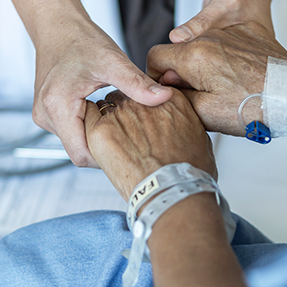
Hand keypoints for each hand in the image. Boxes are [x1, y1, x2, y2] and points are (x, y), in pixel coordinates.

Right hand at [32, 20, 172, 166]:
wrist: (58, 26)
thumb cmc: (82, 40)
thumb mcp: (113, 61)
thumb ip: (137, 83)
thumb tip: (164, 97)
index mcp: (57, 105)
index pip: (82, 154)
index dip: (108, 156)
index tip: (132, 147)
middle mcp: (45, 115)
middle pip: (79, 151)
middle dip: (105, 147)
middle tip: (132, 135)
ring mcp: (44, 116)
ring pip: (76, 142)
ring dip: (97, 136)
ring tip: (119, 121)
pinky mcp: (48, 114)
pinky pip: (72, 131)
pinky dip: (89, 127)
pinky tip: (105, 114)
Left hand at [84, 89, 215, 200]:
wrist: (172, 191)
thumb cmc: (188, 172)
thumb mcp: (198, 139)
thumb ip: (183, 123)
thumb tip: (177, 128)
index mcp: (170, 98)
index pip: (148, 94)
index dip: (145, 110)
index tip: (145, 125)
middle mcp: (144, 100)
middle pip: (125, 99)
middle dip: (125, 115)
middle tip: (129, 139)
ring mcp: (122, 113)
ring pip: (105, 109)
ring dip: (108, 123)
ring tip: (115, 147)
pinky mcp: (102, 129)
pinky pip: (88, 121)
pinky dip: (89, 131)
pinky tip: (100, 146)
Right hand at [149, 22, 286, 151]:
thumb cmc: (254, 109)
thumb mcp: (206, 113)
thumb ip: (178, 97)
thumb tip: (167, 88)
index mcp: (195, 55)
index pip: (155, 57)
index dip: (156, 77)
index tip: (169, 92)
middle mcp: (210, 37)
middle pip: (179, 51)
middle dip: (181, 72)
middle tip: (198, 97)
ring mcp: (231, 32)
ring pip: (201, 47)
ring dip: (202, 66)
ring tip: (221, 90)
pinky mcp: (249, 33)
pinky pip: (224, 43)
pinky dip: (224, 58)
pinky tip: (238, 78)